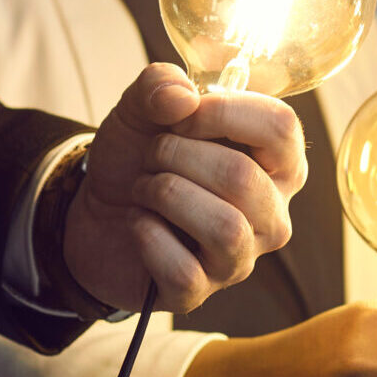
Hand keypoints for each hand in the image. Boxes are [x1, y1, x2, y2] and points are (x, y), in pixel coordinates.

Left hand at [66, 63, 305, 313]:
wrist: (95, 212)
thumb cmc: (138, 160)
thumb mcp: (141, 109)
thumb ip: (159, 85)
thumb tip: (183, 98)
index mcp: (274, 162)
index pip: (281, 127)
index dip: (223, 111)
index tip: (181, 114)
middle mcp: (271, 213)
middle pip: (243, 178)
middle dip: (177, 154)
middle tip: (152, 155)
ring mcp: (240, 257)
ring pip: (225, 227)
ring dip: (165, 194)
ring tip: (146, 189)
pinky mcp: (201, 291)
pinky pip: (183, 269)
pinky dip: (147, 237)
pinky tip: (139, 226)